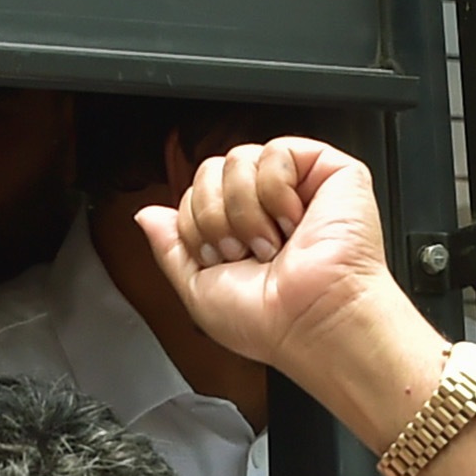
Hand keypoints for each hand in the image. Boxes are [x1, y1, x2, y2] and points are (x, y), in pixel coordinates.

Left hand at [137, 138, 417, 390]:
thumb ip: (169, 247)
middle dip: (216, 218)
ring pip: (238, 158)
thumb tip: (146, 215)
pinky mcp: (330, 171)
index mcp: (239, 229)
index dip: (196, 226)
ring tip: (272, 243)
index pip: (195, 194)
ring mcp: (298, 185)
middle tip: (245, 253)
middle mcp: (267, 204)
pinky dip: (276, 192)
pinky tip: (294, 222)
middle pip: (211, 170)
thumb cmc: (269, 320)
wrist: (313, 323)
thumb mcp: (197, 289)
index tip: (221, 260)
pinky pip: (276, 152)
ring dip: (246, 211)